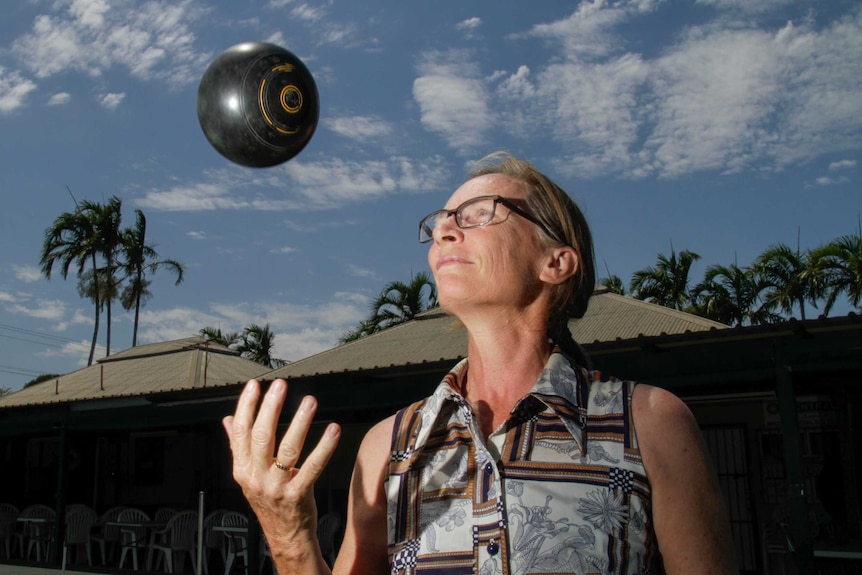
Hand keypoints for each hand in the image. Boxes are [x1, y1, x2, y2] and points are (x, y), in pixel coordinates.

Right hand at [222, 379, 340, 565]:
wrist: (285, 536)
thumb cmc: (269, 501)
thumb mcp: (248, 475)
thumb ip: (238, 447)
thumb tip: (228, 420)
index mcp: (242, 468)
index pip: (240, 432)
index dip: (246, 406)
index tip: (254, 385)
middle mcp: (256, 477)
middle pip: (261, 437)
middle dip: (270, 408)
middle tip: (280, 386)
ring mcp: (276, 487)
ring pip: (287, 449)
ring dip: (300, 422)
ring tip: (309, 401)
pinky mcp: (298, 494)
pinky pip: (312, 467)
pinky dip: (324, 447)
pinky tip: (333, 430)